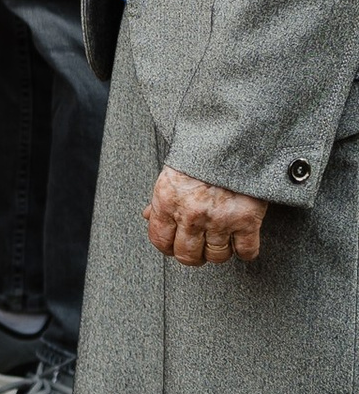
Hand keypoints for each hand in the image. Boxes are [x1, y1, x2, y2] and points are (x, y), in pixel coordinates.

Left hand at [145, 165, 267, 264]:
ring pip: (217, 256)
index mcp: (168, 202)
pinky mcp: (246, 220)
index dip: (168, 247)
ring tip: (222, 240)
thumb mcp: (172, 173)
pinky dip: (246, 251)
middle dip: (194, 255)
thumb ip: (160, 199)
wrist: (234, 137)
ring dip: (219, 252)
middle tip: (200, 248)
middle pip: (187, 256)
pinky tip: (243, 241)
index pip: (160, 241)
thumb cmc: (201, 153)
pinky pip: (246, 251)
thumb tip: (147, 216)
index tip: (176, 246)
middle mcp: (191, 215)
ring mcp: (219, 219)